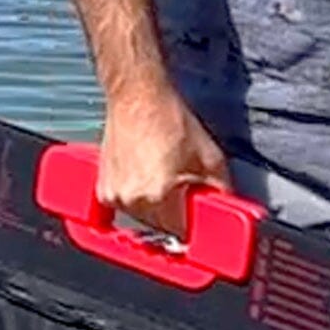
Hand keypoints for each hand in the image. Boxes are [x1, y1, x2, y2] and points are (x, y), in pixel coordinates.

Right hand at [95, 78, 230, 241]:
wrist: (138, 97)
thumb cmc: (169, 119)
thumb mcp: (210, 157)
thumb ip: (220, 190)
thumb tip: (227, 210)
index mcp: (159, 197)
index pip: (182, 233)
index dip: (194, 226)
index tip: (199, 218)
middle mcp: (132, 201)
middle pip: (162, 228)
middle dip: (177, 214)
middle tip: (185, 189)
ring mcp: (114, 196)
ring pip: (143, 217)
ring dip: (157, 206)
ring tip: (165, 176)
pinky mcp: (103, 187)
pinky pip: (126, 205)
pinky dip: (138, 197)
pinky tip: (148, 174)